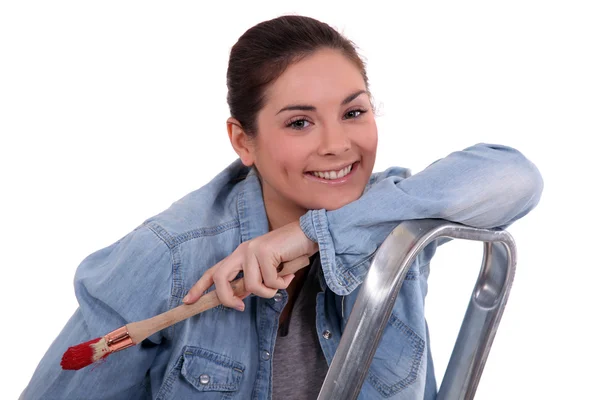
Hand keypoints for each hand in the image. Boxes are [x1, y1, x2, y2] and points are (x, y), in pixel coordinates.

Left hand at [182, 220, 317, 310]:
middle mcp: (243, 250)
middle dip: (227, 298)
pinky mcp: (265, 251)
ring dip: (269, 291)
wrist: (308, 235)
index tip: (188, 301)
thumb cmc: (289, 253)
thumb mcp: (266, 269)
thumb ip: (251, 280)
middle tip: (241, 307)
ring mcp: (252, 250)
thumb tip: (239, 297)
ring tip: (282, 281)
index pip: (214, 271)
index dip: (199, 287)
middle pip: (220, 278)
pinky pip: (270, 282)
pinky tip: (289, 272)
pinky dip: (282, 283)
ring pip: (252, 286)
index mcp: (240, 254)